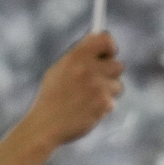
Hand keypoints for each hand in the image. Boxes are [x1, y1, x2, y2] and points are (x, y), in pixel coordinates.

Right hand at [23, 31, 124, 147]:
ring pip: (118, 85)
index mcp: (76, 56)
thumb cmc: (51, 97)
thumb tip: (102, 49)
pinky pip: (112, 102)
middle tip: (100, 80)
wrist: (46, 124)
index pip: (105, 40)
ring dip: (107, 92)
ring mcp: (98, 86)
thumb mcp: (59, 69)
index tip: (109, 53)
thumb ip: (79, 57)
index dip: (109, 46)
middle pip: (118, 65)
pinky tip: (87, 111)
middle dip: (110, 74)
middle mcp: (89, 68)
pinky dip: (103, 107)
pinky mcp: (104, 103)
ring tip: (89, 99)